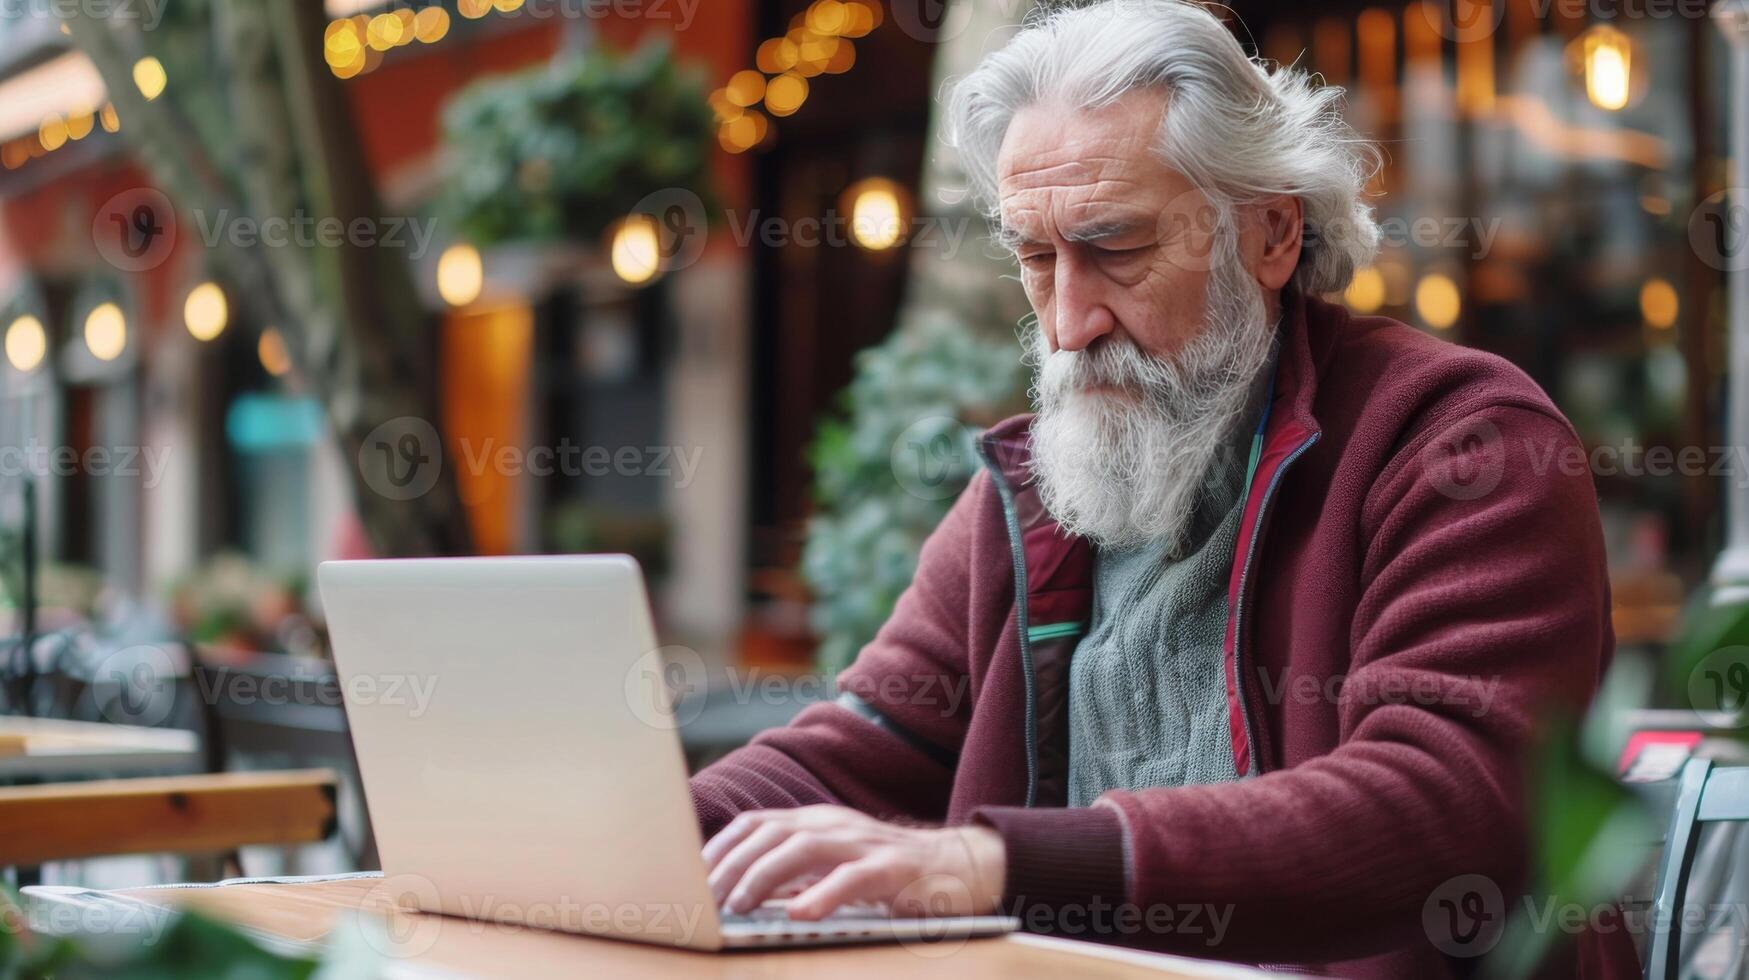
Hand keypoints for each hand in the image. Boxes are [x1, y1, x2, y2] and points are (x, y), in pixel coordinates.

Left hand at [702, 805, 1006, 920]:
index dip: (719, 847)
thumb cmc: (889, 871)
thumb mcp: (835, 861)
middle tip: (704, 899)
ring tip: (737, 905)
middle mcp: (834, 824)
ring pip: (803, 848)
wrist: (962, 864)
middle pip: (770, 832)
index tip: (690, 875)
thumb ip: (795, 868)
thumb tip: (740, 889)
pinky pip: (853, 878)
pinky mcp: (893, 868)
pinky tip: (800, 915)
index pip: (755, 822)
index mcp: (817, 821)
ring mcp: (864, 843)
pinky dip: (823, 895)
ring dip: (763, 877)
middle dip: (730, 865)